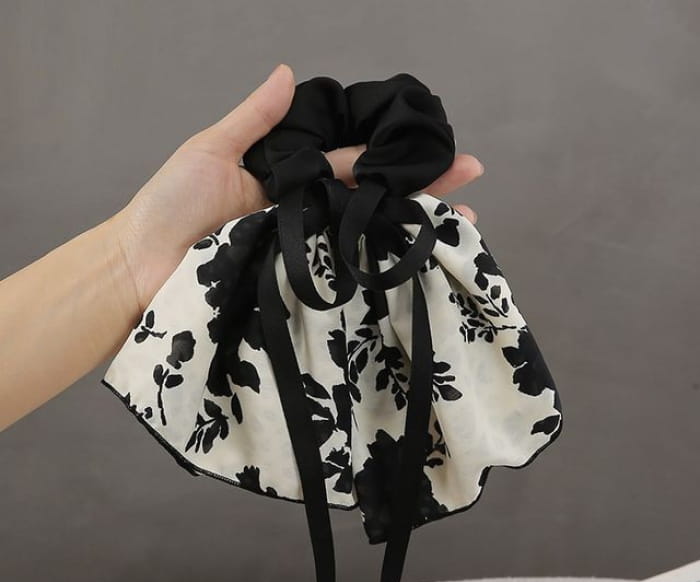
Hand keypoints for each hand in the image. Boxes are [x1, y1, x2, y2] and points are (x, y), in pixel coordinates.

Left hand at [115, 63, 484, 314]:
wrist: (138, 268)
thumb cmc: (168, 207)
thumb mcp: (211, 150)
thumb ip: (256, 118)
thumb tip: (290, 72)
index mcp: (292, 179)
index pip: (357, 162)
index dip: (396, 155)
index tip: (442, 151)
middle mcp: (306, 215)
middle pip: (372, 202)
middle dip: (422, 194)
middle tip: (470, 187)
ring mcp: (303, 252)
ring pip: (364, 240)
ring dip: (411, 233)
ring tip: (461, 227)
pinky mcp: (296, 284)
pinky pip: (341, 276)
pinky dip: (376, 271)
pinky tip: (413, 267)